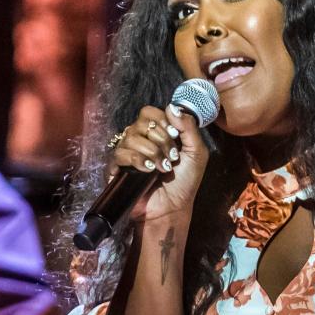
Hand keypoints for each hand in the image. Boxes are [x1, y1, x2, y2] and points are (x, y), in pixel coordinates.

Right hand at [109, 102, 209, 225]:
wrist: (173, 208)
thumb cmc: (185, 182)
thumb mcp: (196, 153)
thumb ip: (189, 128)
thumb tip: (171, 106)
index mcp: (156, 133)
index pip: (150, 112)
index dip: (162, 121)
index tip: (175, 136)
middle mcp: (140, 140)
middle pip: (141, 122)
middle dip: (160, 139)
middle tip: (171, 157)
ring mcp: (127, 153)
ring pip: (130, 136)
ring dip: (151, 152)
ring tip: (162, 168)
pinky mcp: (118, 168)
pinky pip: (120, 153)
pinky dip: (137, 160)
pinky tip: (148, 170)